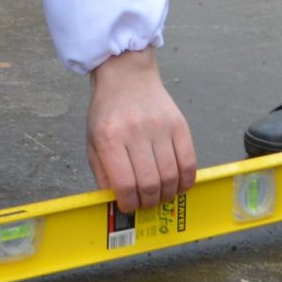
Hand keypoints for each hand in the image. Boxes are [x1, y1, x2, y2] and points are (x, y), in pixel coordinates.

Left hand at [85, 48, 196, 212]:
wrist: (126, 75)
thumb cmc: (108, 111)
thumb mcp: (93, 140)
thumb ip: (102, 172)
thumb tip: (115, 202)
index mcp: (110, 137)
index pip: (124, 183)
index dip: (128, 203)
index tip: (128, 206)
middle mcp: (135, 132)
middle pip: (150, 183)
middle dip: (148, 202)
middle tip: (145, 204)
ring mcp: (160, 127)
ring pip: (171, 176)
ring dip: (167, 194)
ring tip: (160, 196)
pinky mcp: (179, 125)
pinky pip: (189, 161)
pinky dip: (186, 181)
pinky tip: (178, 185)